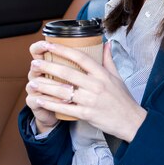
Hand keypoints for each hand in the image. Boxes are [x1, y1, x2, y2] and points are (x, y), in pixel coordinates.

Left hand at [28, 41, 146, 141]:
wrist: (130, 120)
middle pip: (68, 73)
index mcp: (103, 74)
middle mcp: (96, 85)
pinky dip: (50, 104)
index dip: (63, 50)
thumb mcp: (117, 77)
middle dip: (48, 67)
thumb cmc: (122, 98)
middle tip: (35, 63)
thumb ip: (108, 60)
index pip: (81, 58)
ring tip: (33, 82)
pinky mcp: (86, 114)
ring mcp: (90, 100)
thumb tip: (105, 44)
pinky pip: (64, 108)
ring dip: (45, 86)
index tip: (50, 45)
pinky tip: (40, 100)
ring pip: (63, 91)